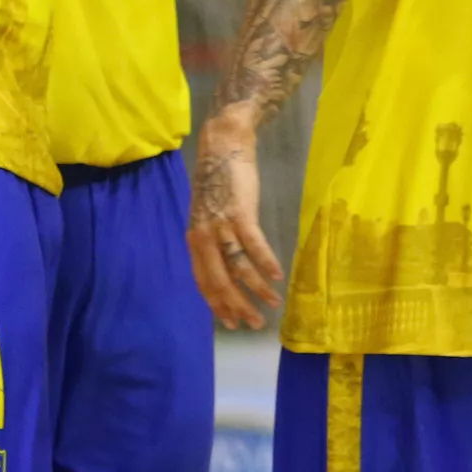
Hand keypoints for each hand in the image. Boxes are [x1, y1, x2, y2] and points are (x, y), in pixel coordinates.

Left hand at [187, 112, 283, 329]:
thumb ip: (212, 241)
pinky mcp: (241, 214)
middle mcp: (204, 237)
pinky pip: (254, 246)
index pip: (203, 282)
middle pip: (220, 281)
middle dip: (238, 306)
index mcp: (194, 240)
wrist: (223, 147)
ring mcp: (222, 226)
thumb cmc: (218, 182)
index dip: (217, 305)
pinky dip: (266, 263)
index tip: (232, 322)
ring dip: (257, 289)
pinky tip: (277, 276)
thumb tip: (226, 268)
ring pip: (239, 268)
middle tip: (255, 324)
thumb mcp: (207, 215)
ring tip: (272, 303)